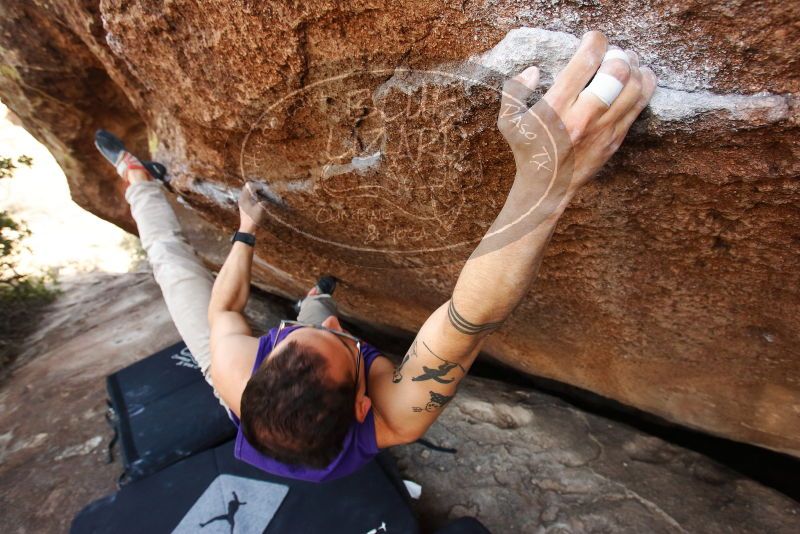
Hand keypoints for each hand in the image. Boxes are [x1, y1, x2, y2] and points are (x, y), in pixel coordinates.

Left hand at [237, 182, 261, 233]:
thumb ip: (263, 202)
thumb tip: (266, 199)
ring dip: (255, 191)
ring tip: (262, 194)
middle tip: (263, 190)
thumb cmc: (253, 219)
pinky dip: (253, 195)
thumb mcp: (260, 209)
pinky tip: (259, 200)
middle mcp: (242, 198)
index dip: (258, 186)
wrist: (247, 228)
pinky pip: (248, 196)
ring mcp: (242, 201)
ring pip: (247, 191)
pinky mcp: (243, 205)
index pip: (250, 186)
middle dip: (256, 187)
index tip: (264, 190)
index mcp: (244, 198)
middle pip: (247, 187)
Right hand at [497, 31, 656, 201]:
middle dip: (618, 54)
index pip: (585, 62)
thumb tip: (534, 71)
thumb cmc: (528, 151)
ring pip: (635, 87)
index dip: (594, 41)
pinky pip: (640, 105)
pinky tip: (638, 78)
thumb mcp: (509, 122)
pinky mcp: (616, 139)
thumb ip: (515, 91)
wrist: (548, 188)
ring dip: (635, 67)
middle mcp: (583, 116)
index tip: (591, 39)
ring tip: (626, 62)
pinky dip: (644, 85)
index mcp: (557, 107)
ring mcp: (604, 129)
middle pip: (617, 72)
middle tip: (611, 52)